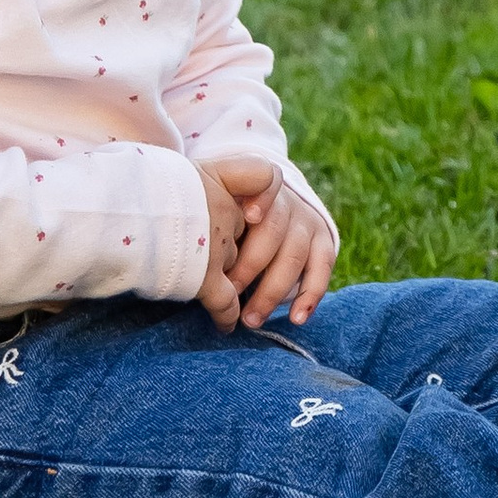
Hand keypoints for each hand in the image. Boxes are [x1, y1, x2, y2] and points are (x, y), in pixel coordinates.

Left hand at [196, 158, 334, 330]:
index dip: (262, 197)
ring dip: (272, 291)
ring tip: (250, 318)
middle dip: (251, 264)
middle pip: (274, 230)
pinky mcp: (322, 242)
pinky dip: (310, 295)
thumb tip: (174, 225)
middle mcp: (286, 201)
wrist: (263, 204)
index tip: (248, 217)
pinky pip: (322, 268)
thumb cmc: (224, 209)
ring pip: (295, 255)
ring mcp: (306, 221)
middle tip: (229, 291)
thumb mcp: (213, 194)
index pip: (265, 178)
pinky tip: (296, 318)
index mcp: (257, 184)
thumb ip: (206, 202)